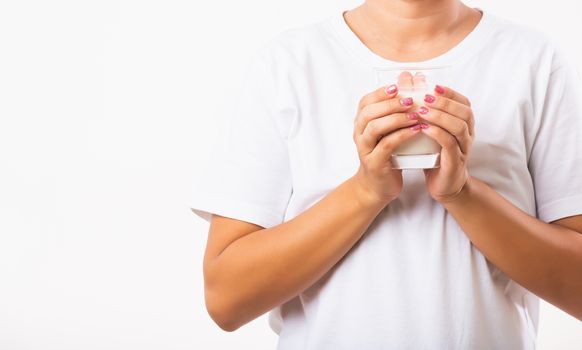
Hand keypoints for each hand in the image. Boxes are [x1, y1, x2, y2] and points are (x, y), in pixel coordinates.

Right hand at [352, 83, 422, 204]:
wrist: (378, 186)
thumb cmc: (386, 154)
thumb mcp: (389, 130)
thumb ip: (395, 109)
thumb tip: (407, 79)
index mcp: (361, 124)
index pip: (365, 102)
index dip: (380, 92)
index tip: (398, 86)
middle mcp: (359, 134)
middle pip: (369, 112)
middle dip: (390, 103)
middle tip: (410, 99)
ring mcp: (365, 149)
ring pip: (375, 127)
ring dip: (396, 118)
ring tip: (416, 113)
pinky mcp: (374, 163)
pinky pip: (387, 145)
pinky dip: (402, 135)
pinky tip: (417, 129)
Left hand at [418, 85, 474, 202]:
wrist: (443, 185)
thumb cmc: (435, 155)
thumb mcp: (430, 131)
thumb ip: (424, 112)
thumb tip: (411, 85)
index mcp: (464, 125)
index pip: (464, 103)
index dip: (450, 93)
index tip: (433, 86)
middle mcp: (468, 135)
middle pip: (464, 112)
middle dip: (445, 102)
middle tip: (425, 96)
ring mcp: (463, 149)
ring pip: (459, 127)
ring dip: (440, 116)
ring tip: (422, 110)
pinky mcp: (455, 162)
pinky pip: (450, 145)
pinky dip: (438, 134)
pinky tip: (424, 129)